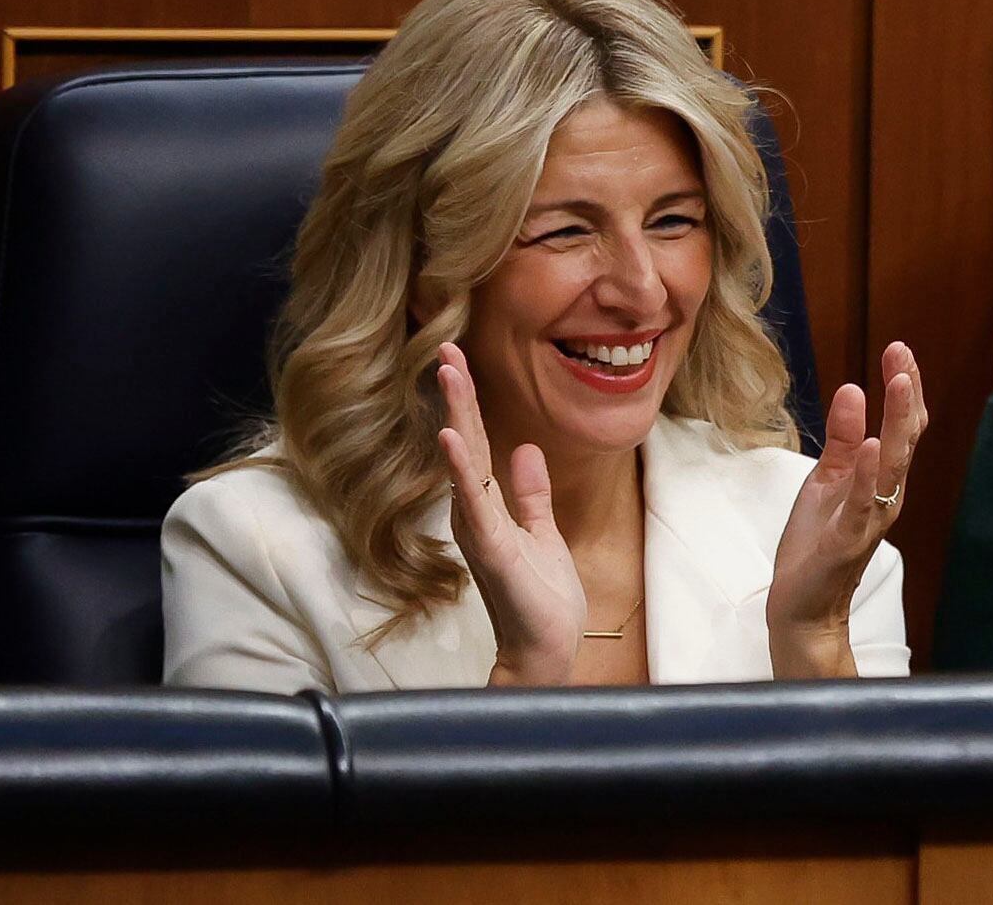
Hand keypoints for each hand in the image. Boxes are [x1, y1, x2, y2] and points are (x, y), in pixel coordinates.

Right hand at [436, 342, 587, 686]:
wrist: (546, 646)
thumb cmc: (541, 595)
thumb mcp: (542, 531)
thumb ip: (532, 493)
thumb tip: (528, 450)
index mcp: (488, 504)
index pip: (477, 442)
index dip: (468, 400)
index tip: (457, 358)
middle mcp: (475, 511)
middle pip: (466, 441)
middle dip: (457, 393)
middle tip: (446, 347)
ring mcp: (480, 528)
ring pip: (465, 461)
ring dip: (457, 415)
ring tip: (449, 374)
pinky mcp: (491, 547)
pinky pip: (474, 500)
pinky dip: (461, 468)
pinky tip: (452, 437)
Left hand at [766, 341, 926, 678]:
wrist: (803, 605)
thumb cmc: (817, 543)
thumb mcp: (828, 479)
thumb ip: (843, 437)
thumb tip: (853, 389)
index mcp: (881, 478)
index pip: (902, 426)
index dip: (903, 387)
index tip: (899, 348)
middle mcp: (886, 495)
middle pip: (905, 438)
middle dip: (906, 394)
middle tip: (902, 353)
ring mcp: (870, 517)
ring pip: (893, 464)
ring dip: (898, 424)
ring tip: (899, 384)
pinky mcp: (848, 539)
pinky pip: (863, 503)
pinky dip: (870, 474)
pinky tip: (873, 445)